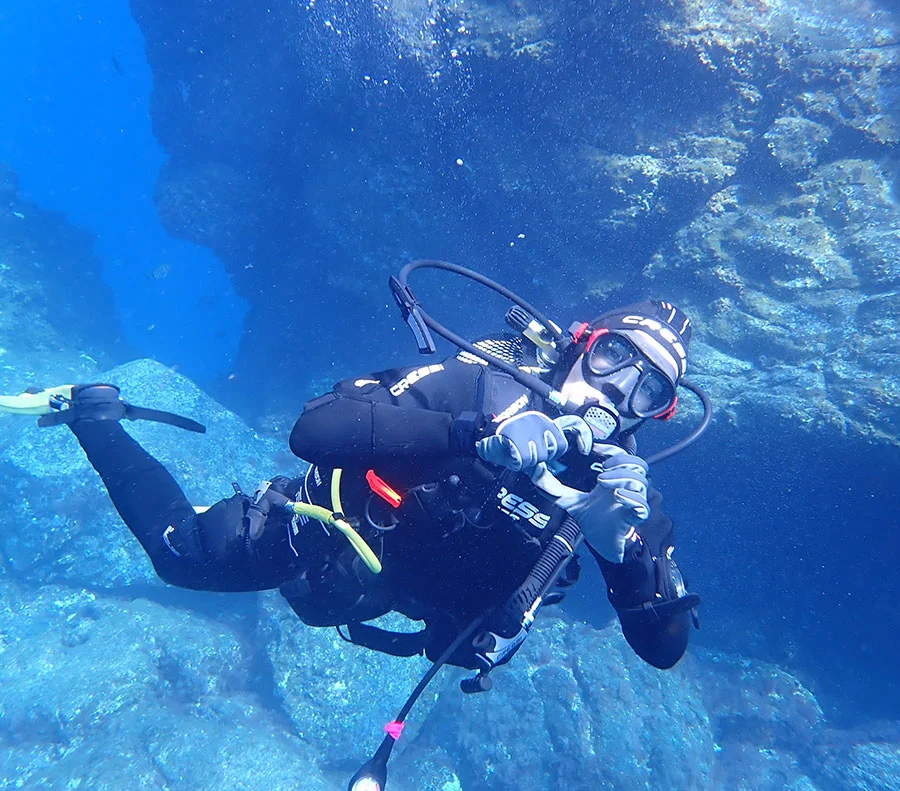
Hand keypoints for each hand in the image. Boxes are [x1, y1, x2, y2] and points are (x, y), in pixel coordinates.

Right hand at [476, 411, 589, 472]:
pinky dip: (518, 463)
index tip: (585, 450)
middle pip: (555, 448)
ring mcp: (525, 425)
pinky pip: (524, 459)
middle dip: (543, 457)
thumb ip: (551, 449)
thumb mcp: (535, 444)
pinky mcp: (513, 434)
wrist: (486, 442)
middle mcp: (538, 419)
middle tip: (529, 453)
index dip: (583, 436)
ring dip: (528, 461)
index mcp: (546, 421)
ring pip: (539, 456)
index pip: (573, 424)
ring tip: (518, 453)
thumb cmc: (511, 444)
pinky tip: (512, 456)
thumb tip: (567, 463)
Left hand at [554, 444, 649, 562]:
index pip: (622, 456)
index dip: (612, 449)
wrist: (602, 544)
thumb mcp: (570, 501)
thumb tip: (535, 475)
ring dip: (622, 476)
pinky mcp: (636, 515)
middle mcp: (626, 487)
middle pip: (638, 464)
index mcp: (613, 480)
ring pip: (640, 480)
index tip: (595, 449)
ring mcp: (632, 500)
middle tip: (601, 469)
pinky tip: (617, 496)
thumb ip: (553, 489)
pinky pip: (641, 503)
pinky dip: (631, 497)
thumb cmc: (593, 521)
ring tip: (601, 481)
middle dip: (622, 461)